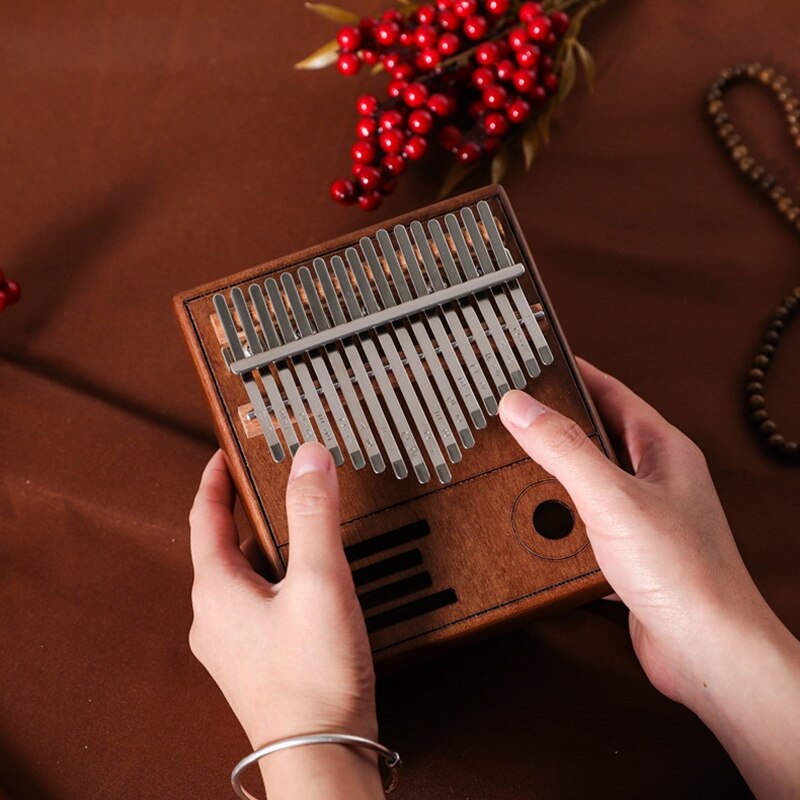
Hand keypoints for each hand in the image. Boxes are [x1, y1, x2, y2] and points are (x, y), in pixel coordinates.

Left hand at [189, 444, 380, 799]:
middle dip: (250, 513)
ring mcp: (230, 644)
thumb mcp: (320, 582)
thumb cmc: (313, 677)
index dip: (214, 479)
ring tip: (303, 532)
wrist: (321, 754)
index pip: (204, 516)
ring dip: (268, 549)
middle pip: (224, 546)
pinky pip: (257, 605)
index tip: (224, 454)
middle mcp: (213, 616)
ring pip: (244, 577)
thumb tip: (308, 456)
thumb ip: (315, 515)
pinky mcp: (253, 662)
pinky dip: (278, 581)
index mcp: (216, 590)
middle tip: (277, 486)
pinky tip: (310, 588)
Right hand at [499, 358, 799, 797]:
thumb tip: (519, 404)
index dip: (573, 373)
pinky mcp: (629, 556)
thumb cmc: (684, 574)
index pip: (611, 392)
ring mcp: (643, 518)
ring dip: (555, 475)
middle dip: (557, 422)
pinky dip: (560, 520)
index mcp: (662, 451)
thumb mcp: (612, 497)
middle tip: (514, 410)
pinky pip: (586, 524)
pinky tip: (536, 526)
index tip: (537, 359)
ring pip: (590, 481)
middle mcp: (655, 480)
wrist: (708, 653)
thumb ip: (564, 448)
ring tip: (515, 464)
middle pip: (598, 435)